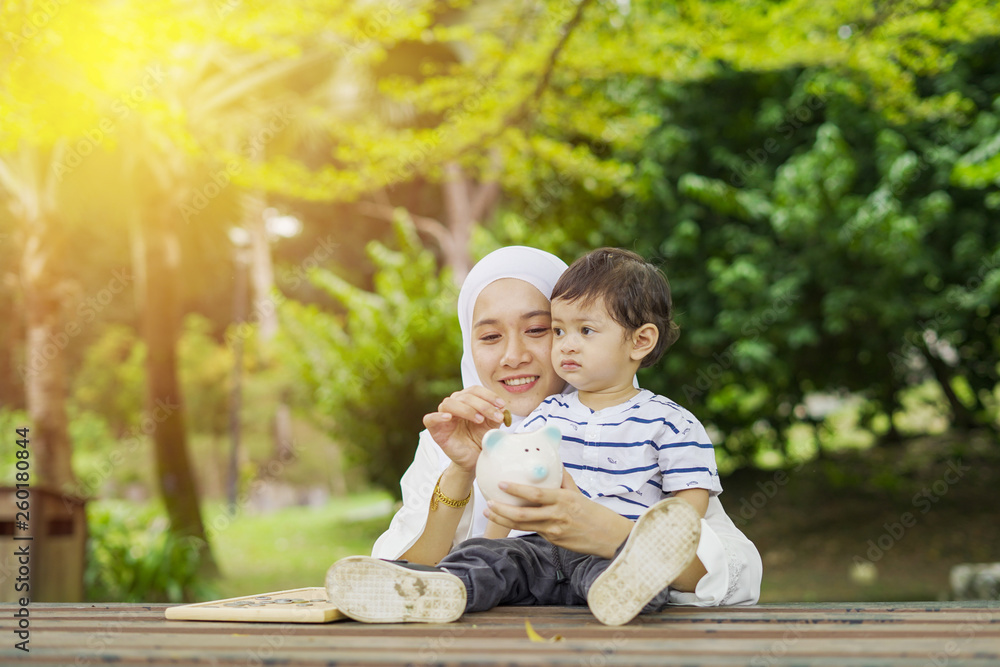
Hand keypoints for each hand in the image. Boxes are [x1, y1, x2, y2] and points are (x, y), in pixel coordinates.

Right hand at [422, 386, 507, 472]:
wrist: (474, 458)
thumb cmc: (480, 439)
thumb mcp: (491, 426)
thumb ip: (495, 415)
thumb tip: (502, 407)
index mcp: (466, 400)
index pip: (475, 390)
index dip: (488, 395)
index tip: (502, 404)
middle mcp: (454, 404)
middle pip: (465, 396)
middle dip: (483, 405)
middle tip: (496, 416)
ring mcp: (443, 416)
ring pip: (449, 403)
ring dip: (466, 409)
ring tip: (479, 420)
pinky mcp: (435, 429)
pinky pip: (430, 418)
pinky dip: (438, 416)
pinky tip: (449, 418)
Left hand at [483, 469, 633, 558]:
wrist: (609, 537)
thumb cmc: (594, 513)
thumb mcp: (579, 493)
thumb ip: (563, 479)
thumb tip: (554, 463)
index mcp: (563, 500)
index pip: (536, 495)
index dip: (517, 490)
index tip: (502, 483)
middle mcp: (556, 516)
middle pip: (523, 515)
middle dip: (502, 510)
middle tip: (488, 503)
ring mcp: (554, 531)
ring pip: (523, 526)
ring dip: (503, 519)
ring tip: (489, 512)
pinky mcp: (553, 541)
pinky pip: (533, 531)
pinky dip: (517, 525)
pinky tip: (506, 519)